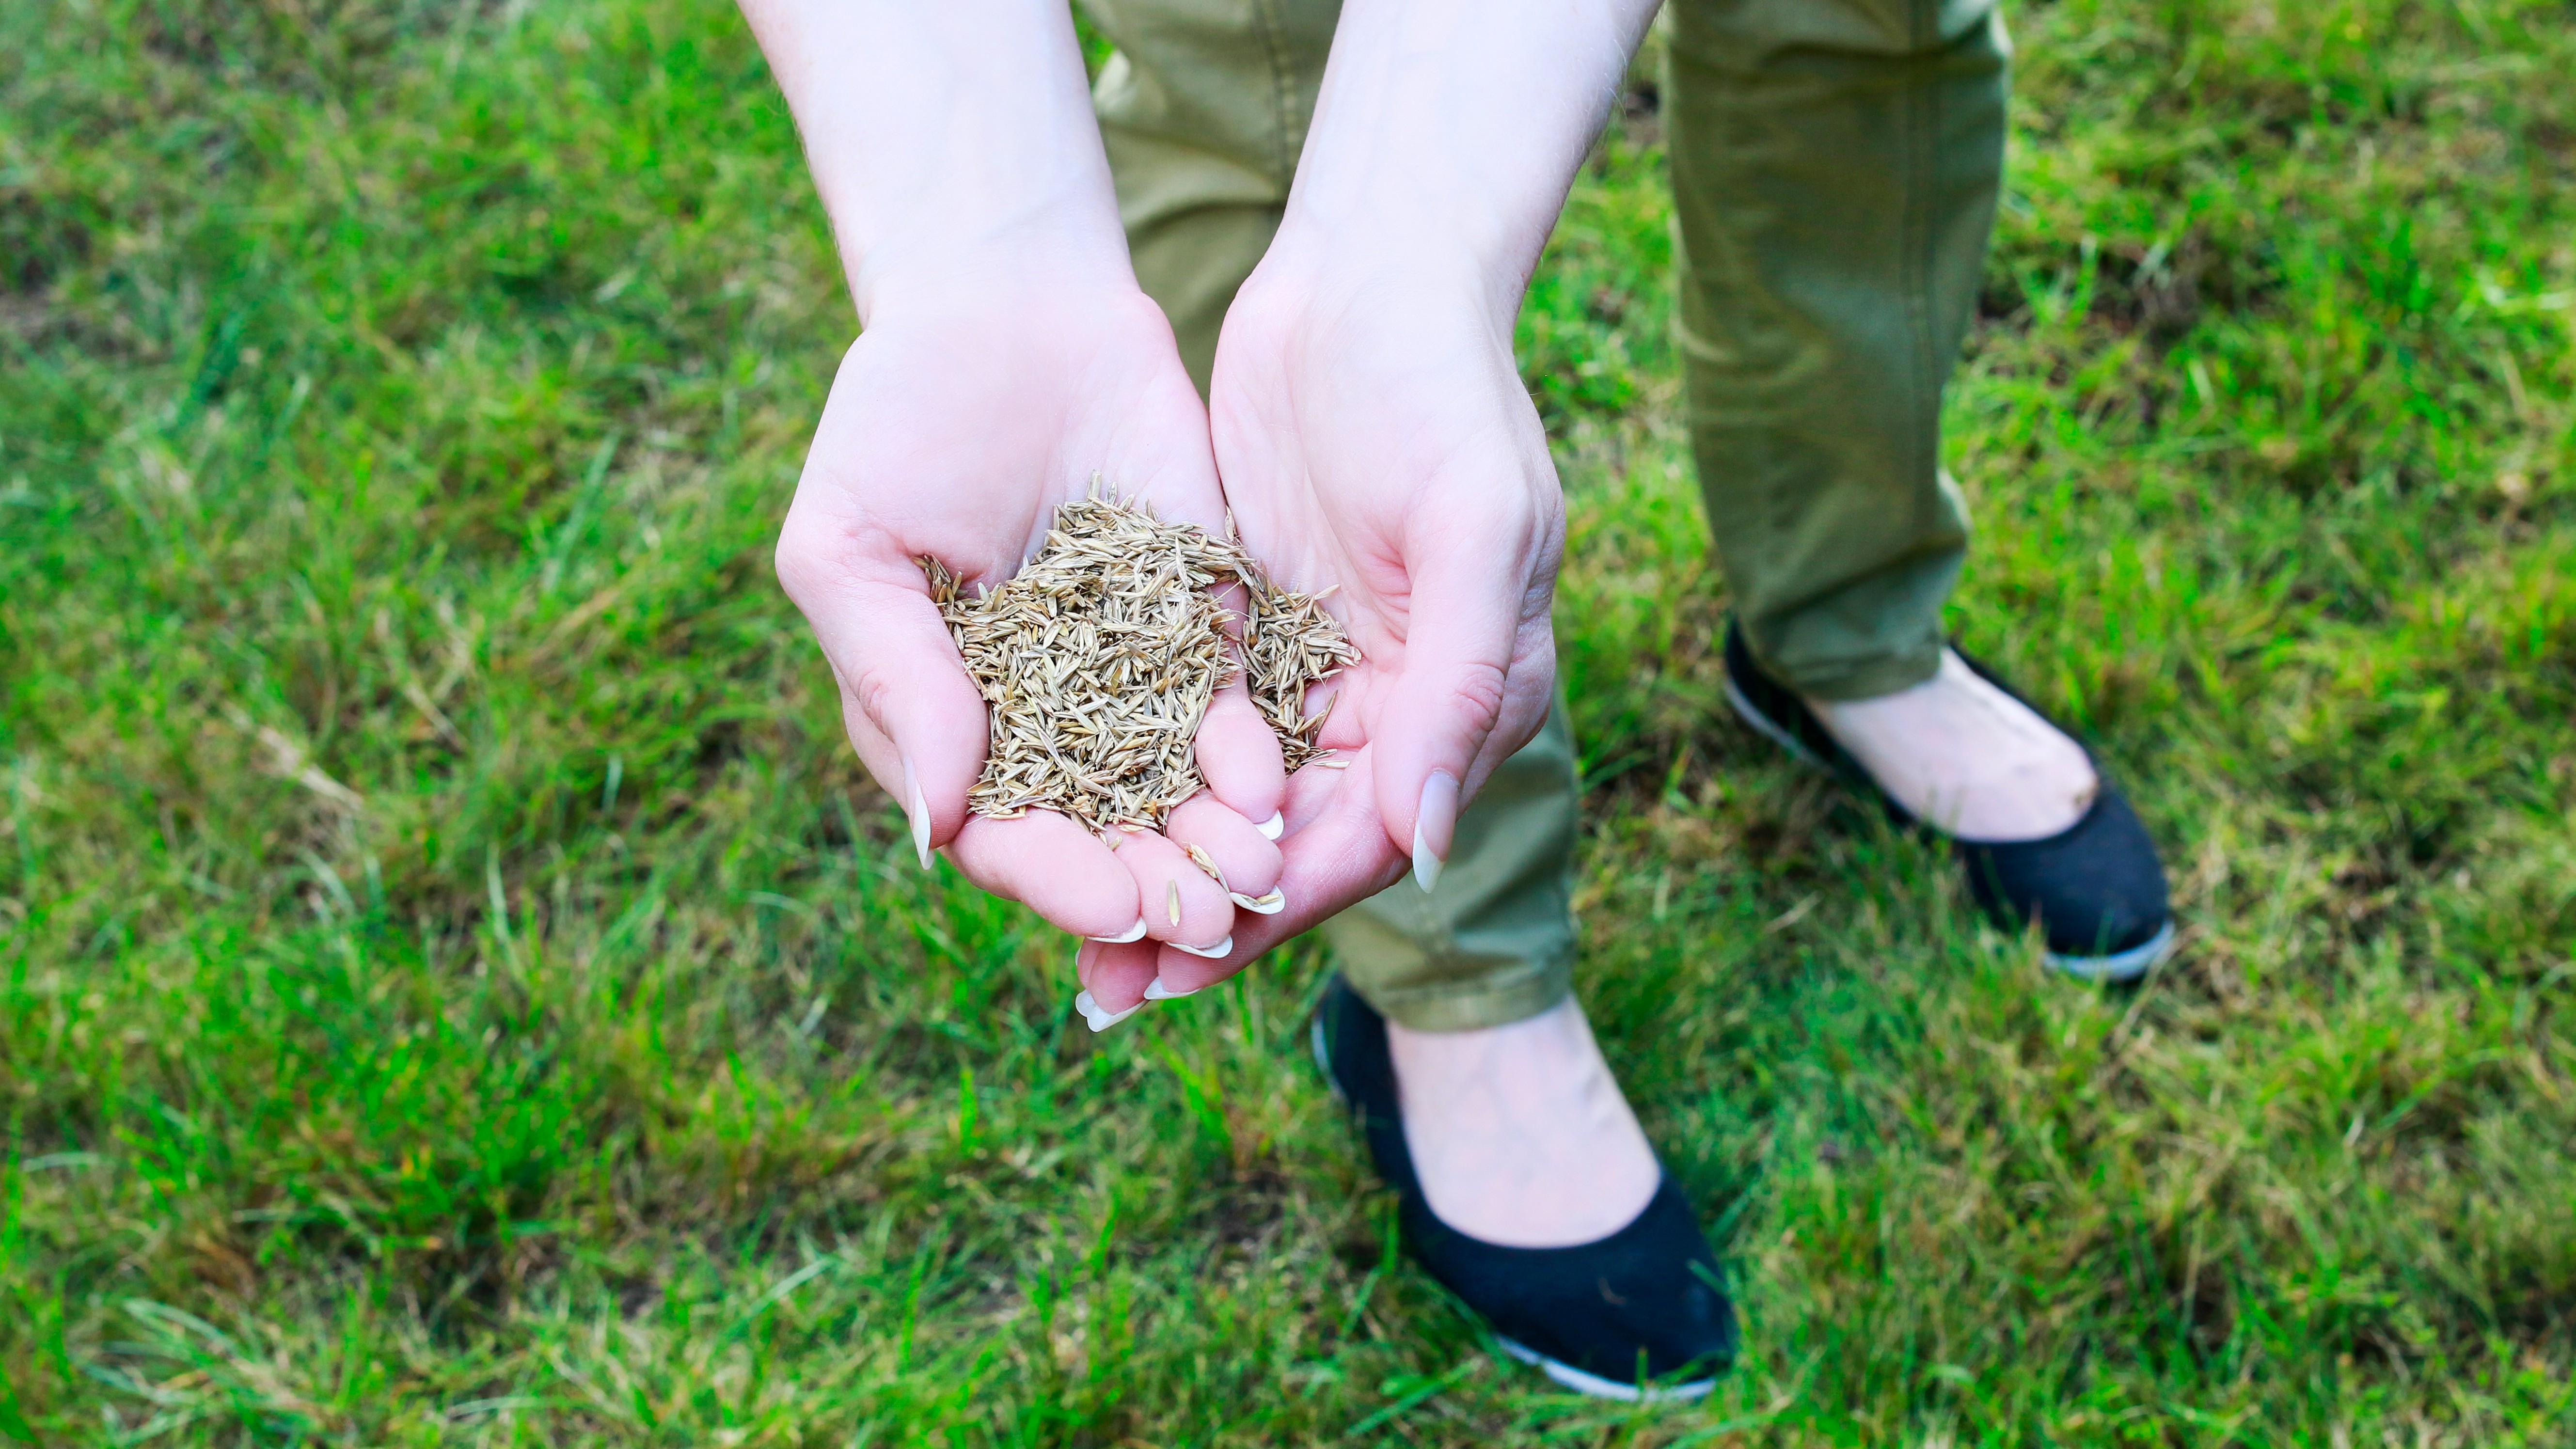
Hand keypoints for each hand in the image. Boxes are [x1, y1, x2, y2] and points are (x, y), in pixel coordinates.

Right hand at [775, 277, 1287, 966]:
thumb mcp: (851, 544)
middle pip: (1102, 834)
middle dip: (1155, 883)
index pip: (1003, 833)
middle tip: (1208, 923)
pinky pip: (1225, 703)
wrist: (1004, 307)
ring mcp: (1126, 677)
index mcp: (947, 724)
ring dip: (1215, 840)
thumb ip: (896, 678)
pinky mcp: (1196, 621)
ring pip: (1174, 788)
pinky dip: (1247, 748)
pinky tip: (1270, 780)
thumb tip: (935, 828)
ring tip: (1259, 876)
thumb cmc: (895, 424)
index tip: (1111, 905)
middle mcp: (1044, 722)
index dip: (1056, 877)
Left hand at [1076, 243, 1566, 1005]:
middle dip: (1201, 915)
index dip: (1278, 904)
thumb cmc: (1443, 390)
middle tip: (1105, 990)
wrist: (1372, 278)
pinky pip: (1193, 735)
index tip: (1188, 960)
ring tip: (1074, 944)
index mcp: (1465, 703)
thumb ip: (1460, 685)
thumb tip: (1428, 849)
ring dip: (1160, 869)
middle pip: (1293, 844)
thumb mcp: (1474, 526)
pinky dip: (1139, 786)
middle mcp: (1395, 707)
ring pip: (1235, 806)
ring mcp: (1320, 672)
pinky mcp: (1252, 630)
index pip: (1368, 836)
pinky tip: (1064, 824)